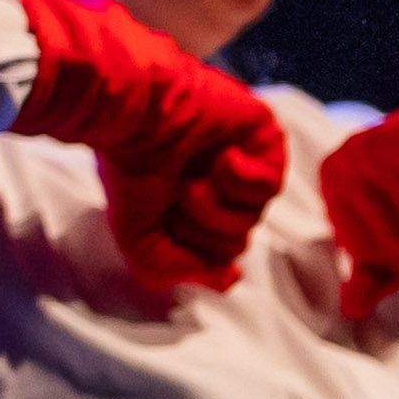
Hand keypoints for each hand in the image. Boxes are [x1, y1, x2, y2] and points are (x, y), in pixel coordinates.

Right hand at [3, 0, 289, 297]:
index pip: (218, 252)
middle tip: (173, 196)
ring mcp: (246, 158)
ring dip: (215, 205)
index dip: (193, 249)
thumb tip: (230, 279)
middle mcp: (222, 183)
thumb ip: (182, 270)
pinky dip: (239, 178)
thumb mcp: (143, 243)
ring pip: (254, 216)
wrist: (132, 119)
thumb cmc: (128, 173)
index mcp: (196, 203)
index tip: (164, 223)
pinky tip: (217, 158)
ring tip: (188, 179)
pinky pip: (269, 184)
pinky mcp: (264, 133)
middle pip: (236, 239)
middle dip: (201, 228)